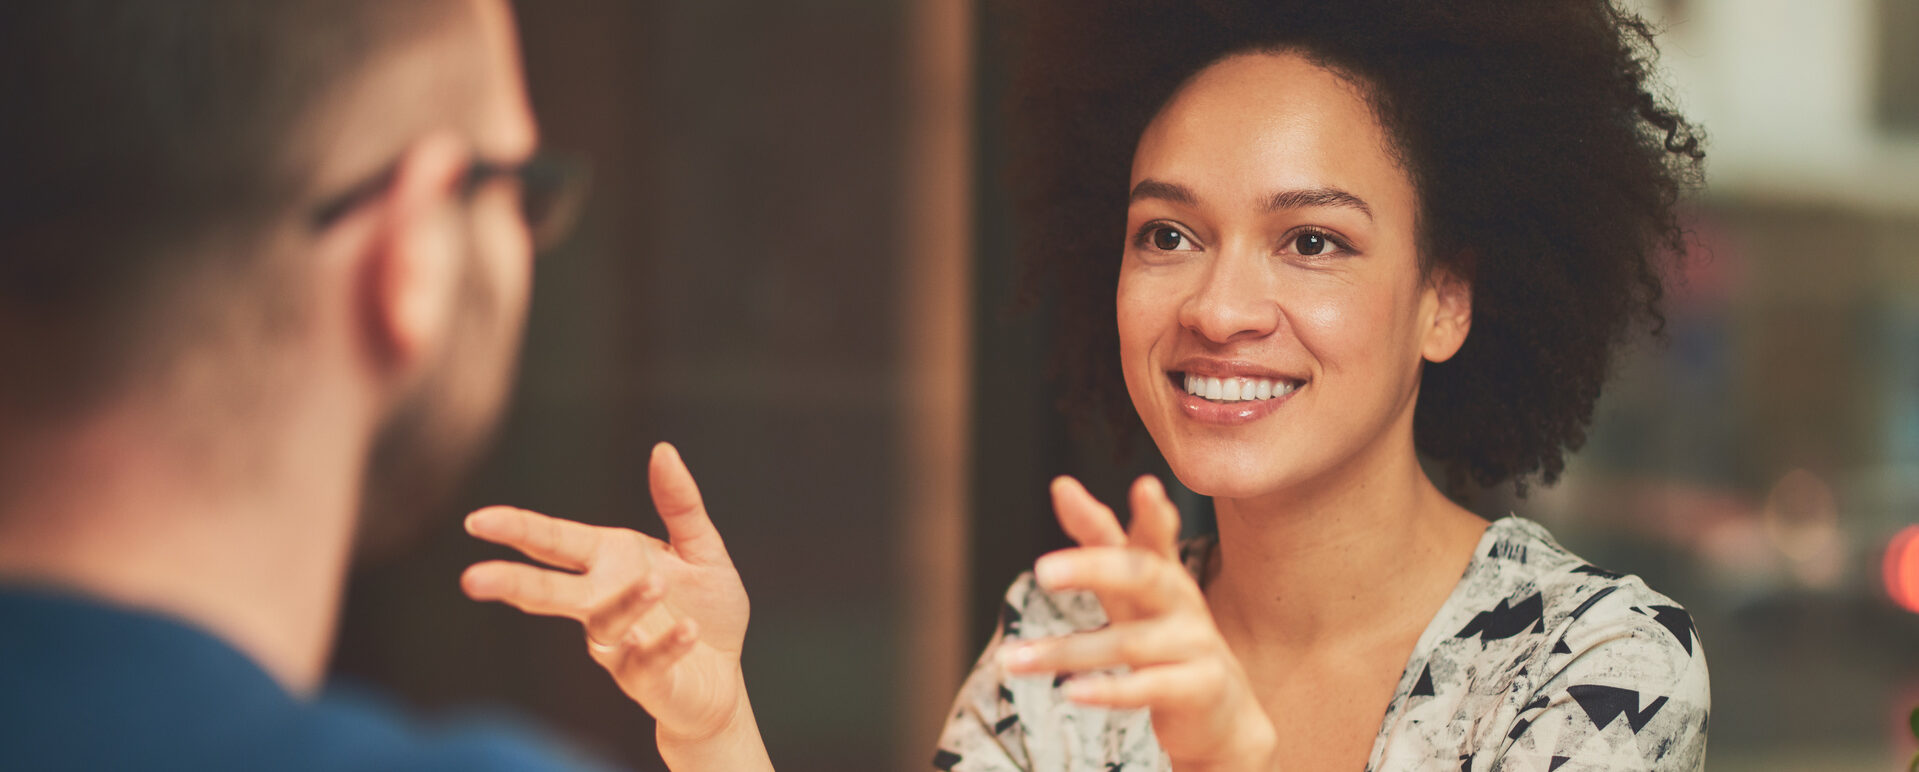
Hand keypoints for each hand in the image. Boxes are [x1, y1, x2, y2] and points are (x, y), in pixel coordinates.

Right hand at [461, 442, 749, 743]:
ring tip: (655, 582)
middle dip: (512, 583)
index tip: (477, 521)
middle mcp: (602, 601)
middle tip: (472, 579)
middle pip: (549, 591)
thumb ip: (680, 504)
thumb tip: (662, 448)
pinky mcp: (645, 679)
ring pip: (605, 623)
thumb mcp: (701, 548)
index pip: (555, 542)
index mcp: (610, 561)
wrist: (725, 678)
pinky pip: (648, 660)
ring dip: (627, 602)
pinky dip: (666, 644)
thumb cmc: (704, 609)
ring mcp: (618, 645)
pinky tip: (686, 630)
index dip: (518, 530)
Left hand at [999, 476, 1277, 770]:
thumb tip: (1060, 484)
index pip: (1152, 537)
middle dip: (1093, 569)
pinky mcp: (1198, 689)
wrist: (1220, 707)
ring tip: (1011, 660)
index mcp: (1165, 573)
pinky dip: (1108, 691)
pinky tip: (1071, 693)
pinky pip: (1148, 688)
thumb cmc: (1165, 634)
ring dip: (1065, 652)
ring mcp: (1195, 646)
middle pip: (1143, 576)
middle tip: (1042, 570)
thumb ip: (1099, 538)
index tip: (1145, 487)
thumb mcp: (1132, 588)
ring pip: (1128, 644)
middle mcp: (1183, 602)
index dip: (1151, 514)